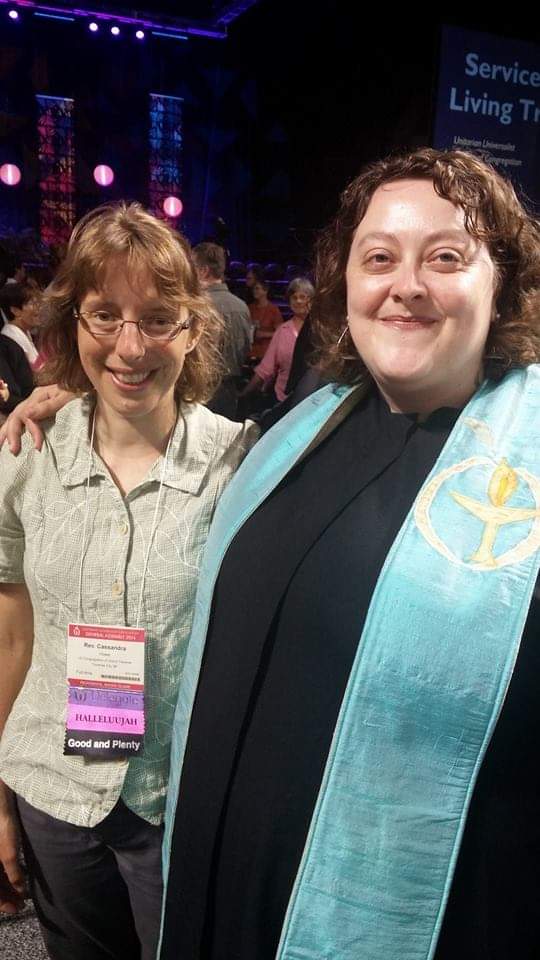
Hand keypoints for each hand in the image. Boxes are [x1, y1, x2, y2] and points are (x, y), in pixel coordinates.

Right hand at [0, 385, 75, 454]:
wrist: (84, 388)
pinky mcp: (37, 412)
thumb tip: (28, 414)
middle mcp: (32, 401)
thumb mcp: (65, 397)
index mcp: (38, 396)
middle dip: (12, 434)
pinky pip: (21, 422)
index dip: (32, 432)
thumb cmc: (78, 392)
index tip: (38, 447)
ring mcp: (33, 406)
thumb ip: (48, 406)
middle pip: (15, 417)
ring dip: (6, 433)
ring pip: (14, 418)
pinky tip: (8, 440)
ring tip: (2, 447)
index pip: (28, 415)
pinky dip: (13, 431)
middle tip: (13, 451)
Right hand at [0, 794, 25, 913]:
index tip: (17, 908)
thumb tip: (20, 891)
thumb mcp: (9, 852)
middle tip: (21, 903)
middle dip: (6, 896)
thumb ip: (14, 874)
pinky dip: (6, 874)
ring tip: (22, 893)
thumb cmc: (2, 826)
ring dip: (7, 886)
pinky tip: (17, 877)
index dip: (4, 903)